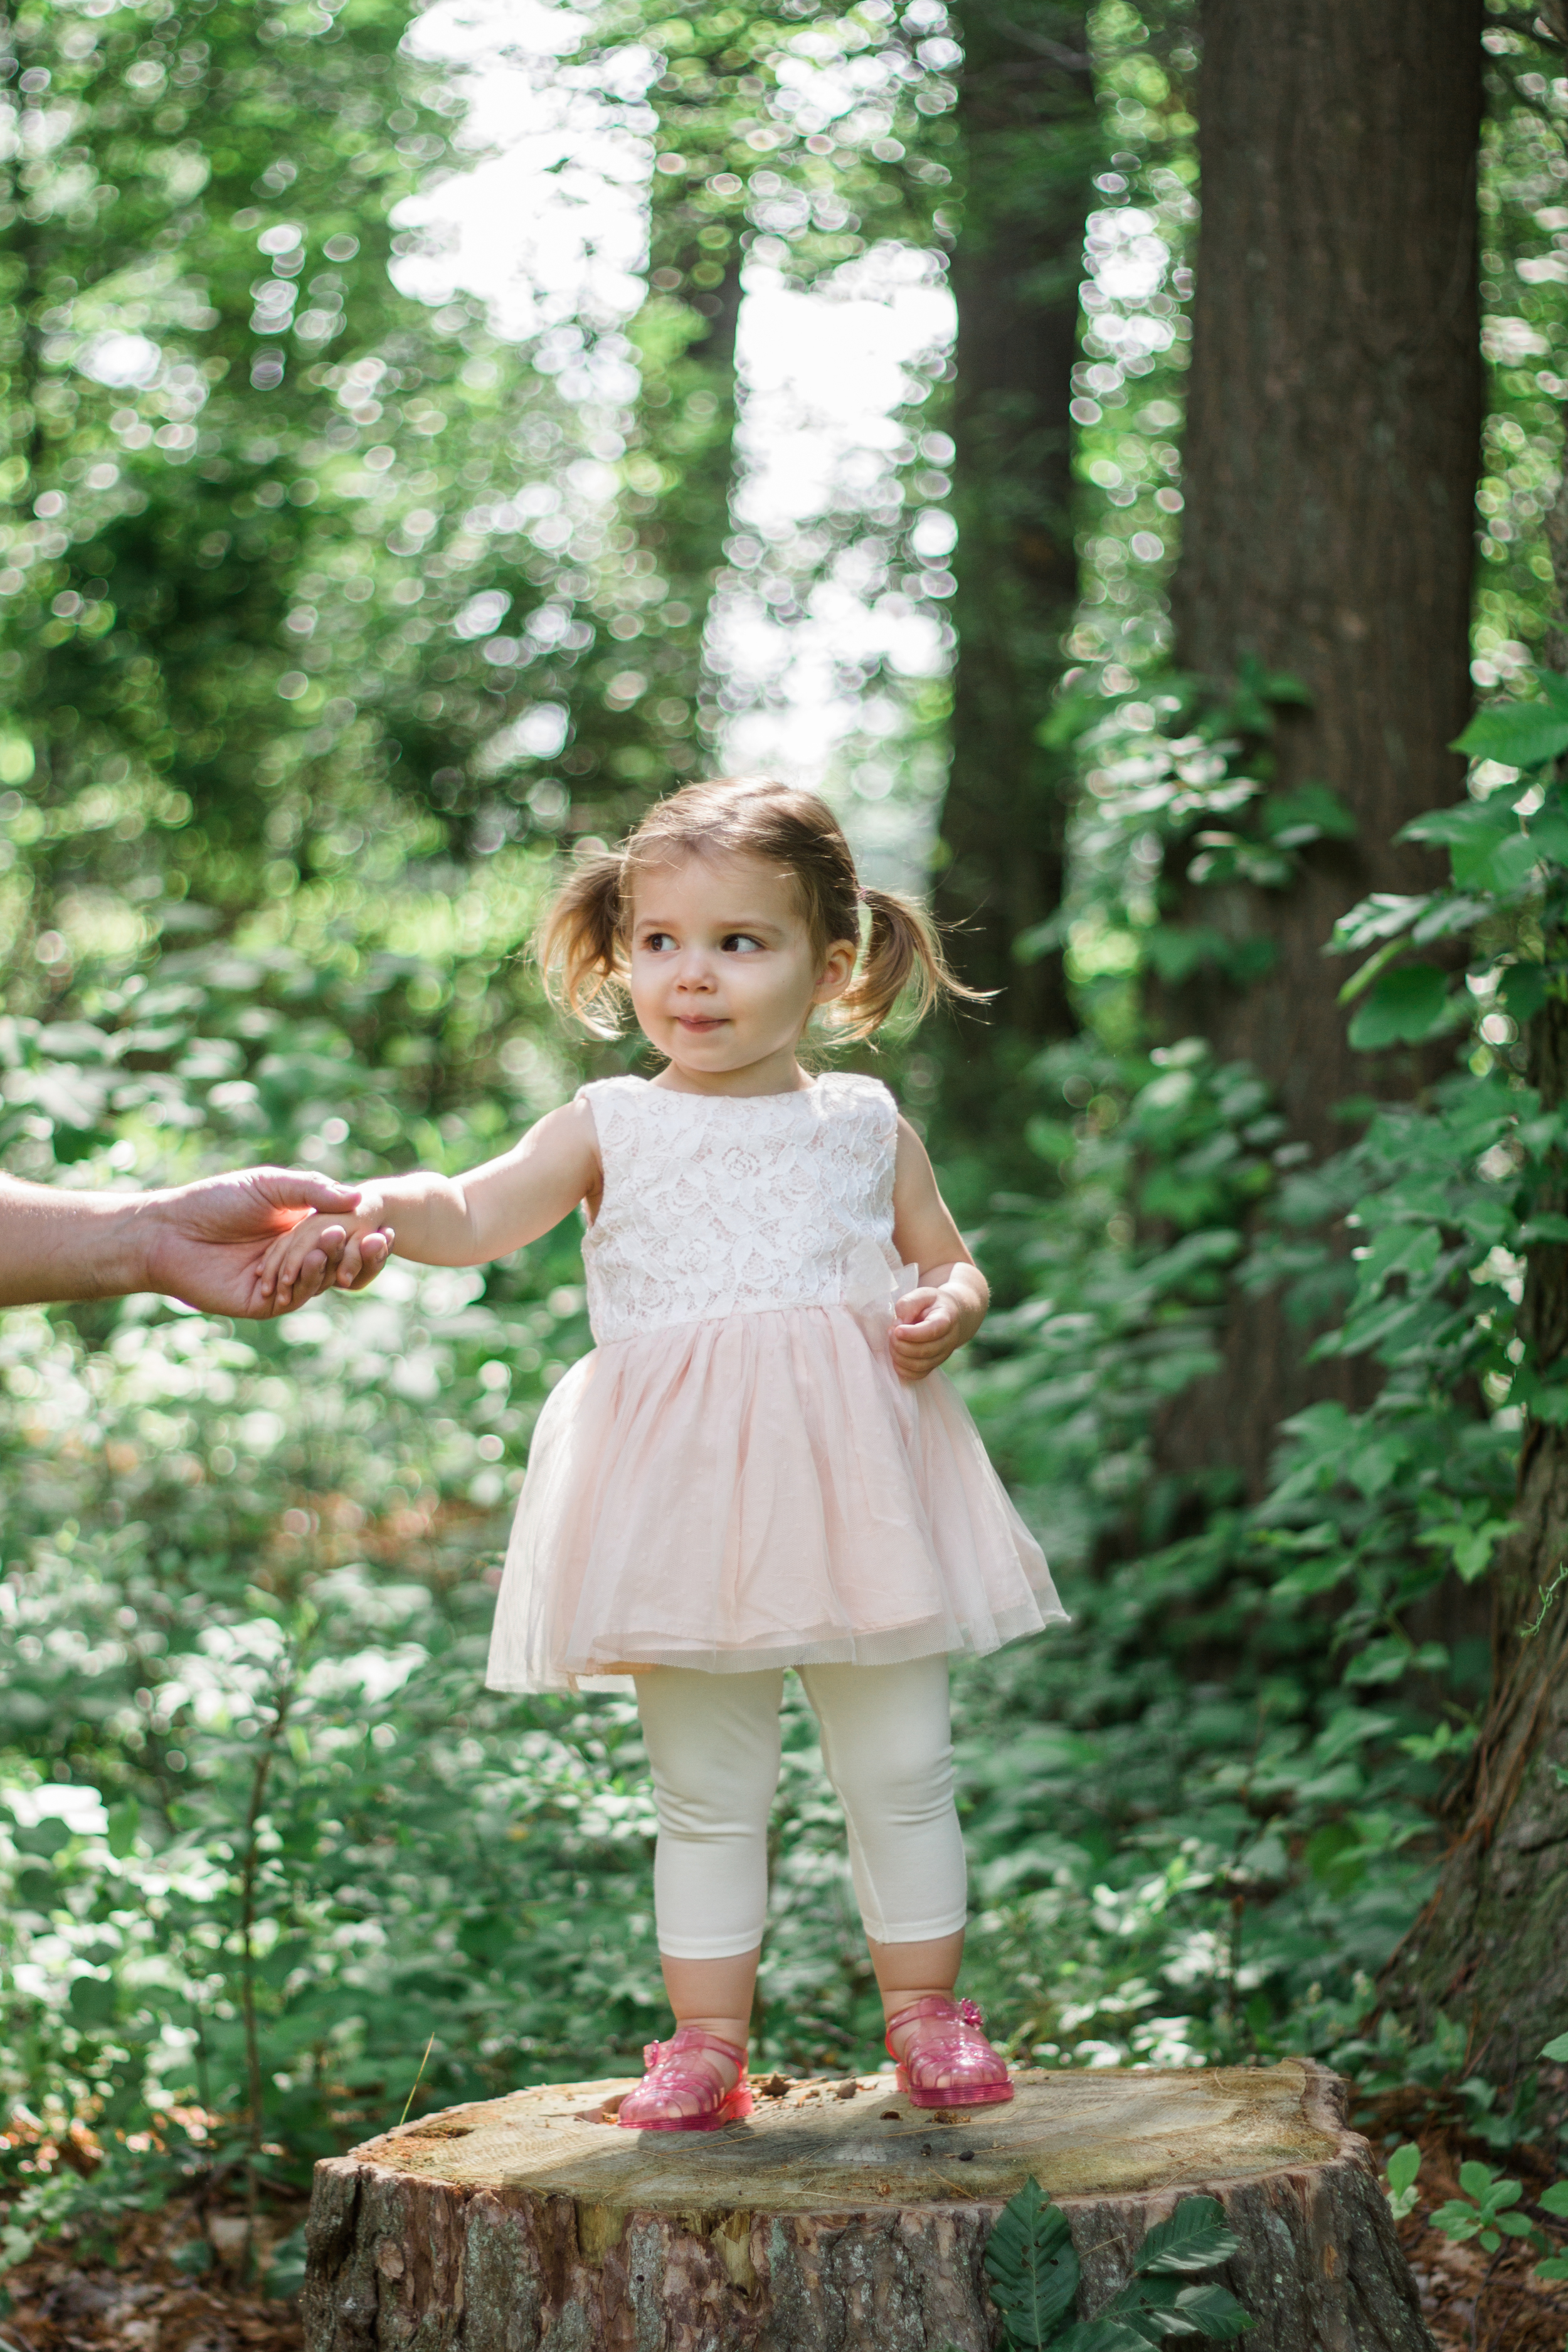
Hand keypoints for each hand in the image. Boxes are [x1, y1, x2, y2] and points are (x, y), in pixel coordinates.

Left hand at [137, 1168, 388, 1319]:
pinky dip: (307, 1280)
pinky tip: (311, 1260)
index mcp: (301, 1230)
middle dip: (361, 1253)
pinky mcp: (265, 1303)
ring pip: (322, 1279)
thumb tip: (359, 1197)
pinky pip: (297, 1296)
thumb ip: (313, 1190)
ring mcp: (283, 1283)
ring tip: (331, 1237)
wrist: (170, 1230)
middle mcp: (296, 1258)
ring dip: (331, 1260)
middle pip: (341, 1263)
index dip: (366, 1235)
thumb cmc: (216, 1201)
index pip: (345, 1237)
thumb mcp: (270, 1185)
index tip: (384, 1226)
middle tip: (375, 1237)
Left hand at [890, 1285, 965, 1381]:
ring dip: (899, 1356)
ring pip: (920, 1365)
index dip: (912, 1334)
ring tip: (892, 1342)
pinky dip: (903, 1369)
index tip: (896, 1330)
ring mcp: (942, 1355)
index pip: (932, 1331)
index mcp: (946, 1319)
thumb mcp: (922, 1294)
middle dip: (901, 1344)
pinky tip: (896, 1357)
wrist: (951, 1315)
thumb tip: (901, 1322)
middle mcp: (948, 1340)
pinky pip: (918, 1375)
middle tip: (891, 1332)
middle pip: (924, 1351)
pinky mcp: (934, 1365)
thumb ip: (909, 1303)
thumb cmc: (933, 1304)